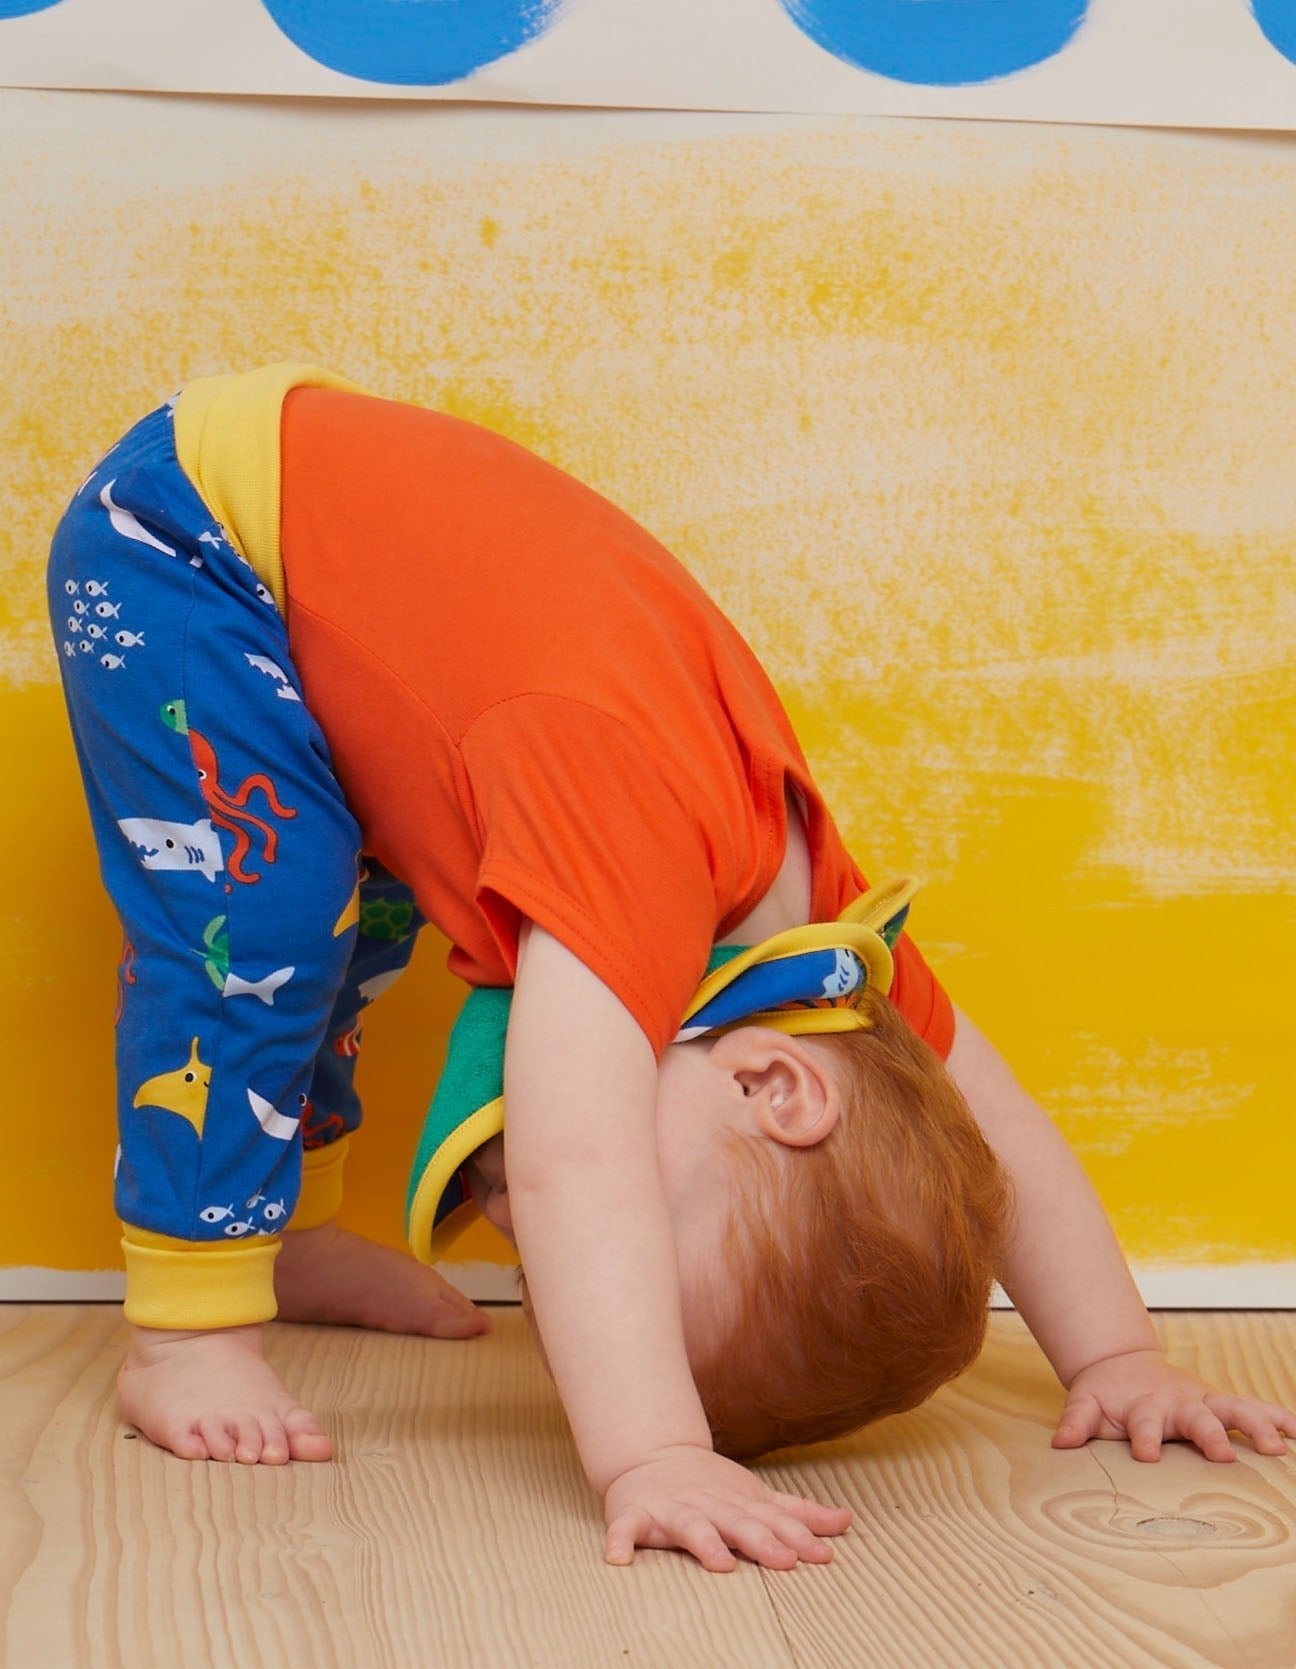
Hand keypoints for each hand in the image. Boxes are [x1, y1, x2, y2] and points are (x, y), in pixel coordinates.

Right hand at [603, 1445, 851, 1570]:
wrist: (652, 1455)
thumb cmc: (712, 1487)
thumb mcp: (756, 1497)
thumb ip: (798, 1514)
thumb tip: (846, 1522)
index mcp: (738, 1505)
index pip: (771, 1522)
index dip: (795, 1537)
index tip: (820, 1555)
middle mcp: (708, 1506)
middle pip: (737, 1524)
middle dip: (761, 1541)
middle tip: (785, 1561)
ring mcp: (671, 1509)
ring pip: (689, 1527)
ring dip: (704, 1542)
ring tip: (720, 1563)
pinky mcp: (634, 1515)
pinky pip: (624, 1529)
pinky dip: (619, 1541)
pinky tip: (617, 1558)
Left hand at [1053, 1348, 1295, 1462]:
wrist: (1122, 1364)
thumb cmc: (1106, 1395)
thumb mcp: (1085, 1404)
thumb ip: (1075, 1422)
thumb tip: (1060, 1442)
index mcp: (1144, 1408)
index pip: (1144, 1426)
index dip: (1144, 1439)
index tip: (1146, 1455)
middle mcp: (1179, 1404)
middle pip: (1197, 1418)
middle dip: (1209, 1435)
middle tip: (1224, 1455)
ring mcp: (1203, 1402)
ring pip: (1234, 1410)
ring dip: (1256, 1426)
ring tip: (1278, 1447)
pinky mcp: (1220, 1404)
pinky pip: (1255, 1409)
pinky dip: (1278, 1417)